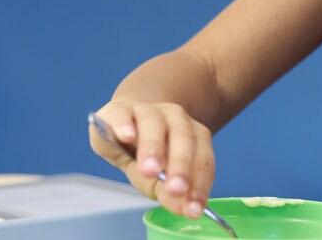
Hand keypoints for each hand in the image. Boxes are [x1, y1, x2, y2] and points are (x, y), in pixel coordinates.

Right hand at [88, 100, 216, 220]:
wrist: (119, 128)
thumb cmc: (143, 156)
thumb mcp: (156, 181)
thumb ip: (170, 194)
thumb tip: (185, 210)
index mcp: (192, 135)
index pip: (202, 158)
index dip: (200, 184)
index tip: (194, 209)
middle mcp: (175, 118)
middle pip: (184, 137)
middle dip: (181, 164)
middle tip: (177, 189)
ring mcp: (148, 111)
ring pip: (155, 123)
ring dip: (154, 146)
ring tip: (150, 169)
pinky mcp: (119, 110)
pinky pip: (123, 113)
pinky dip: (125, 124)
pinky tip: (127, 136)